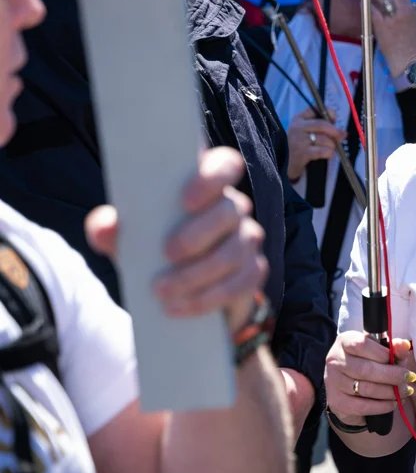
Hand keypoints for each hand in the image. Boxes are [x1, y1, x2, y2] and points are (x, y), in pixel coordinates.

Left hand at [85, 147, 267, 328]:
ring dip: (198, 274)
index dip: (212, 177)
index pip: (226, 164)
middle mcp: (234, 207)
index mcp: (207, 185)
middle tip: (167, 254)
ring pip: (234, 251)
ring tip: (162, 292)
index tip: (185, 200)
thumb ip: (112, 227)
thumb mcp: (129, 235)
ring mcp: (248, 239)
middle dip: (200, 233)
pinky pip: (241, 283)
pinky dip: (208, 298)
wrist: (177, 288)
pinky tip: (179, 308)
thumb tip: (104, 227)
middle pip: (231, 210)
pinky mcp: (253, 271)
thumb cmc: (152, 246)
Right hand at [286, 108, 344, 181]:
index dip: (329, 113)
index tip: (334, 120)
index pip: (316, 109)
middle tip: (341, 136)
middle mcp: (297, 128)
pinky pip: (322, 151)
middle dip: (335, 131)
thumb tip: (342, 131)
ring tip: (330, 149)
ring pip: (324, 139)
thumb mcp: (307, 132)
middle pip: (322, 125)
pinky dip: (329, 153)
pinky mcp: (301, 154)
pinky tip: (327, 154)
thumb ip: (322, 127)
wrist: (286, 164)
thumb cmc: (300, 147)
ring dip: (332, 145)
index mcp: (299, 119)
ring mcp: (298, 141)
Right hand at [325, 332, 415, 425]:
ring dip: (390, 391)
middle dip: (392, 375)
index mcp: (345, 342)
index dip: (383, 353)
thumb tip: (404, 345)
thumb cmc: (367, 362)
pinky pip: (363, 406)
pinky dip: (382, 406)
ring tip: (405, 391)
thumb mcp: (379, 351)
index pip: (362, 344)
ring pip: (366, 389)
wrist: (347, 387)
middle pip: (366, 369)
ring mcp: (334, 382)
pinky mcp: (337, 402)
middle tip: (409, 378)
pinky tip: (394, 403)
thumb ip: (392, 347)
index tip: (399, 359)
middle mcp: (335, 360)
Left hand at [368, 0, 415, 73]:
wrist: (407, 61)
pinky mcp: (383, 27)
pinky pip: (372, 10)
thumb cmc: (408, 42)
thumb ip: (408, 4)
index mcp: (411, 9)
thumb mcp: (412, 20)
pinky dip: (366, 3)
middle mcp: (404, 12)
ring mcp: (393, 19)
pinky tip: (363, 1)